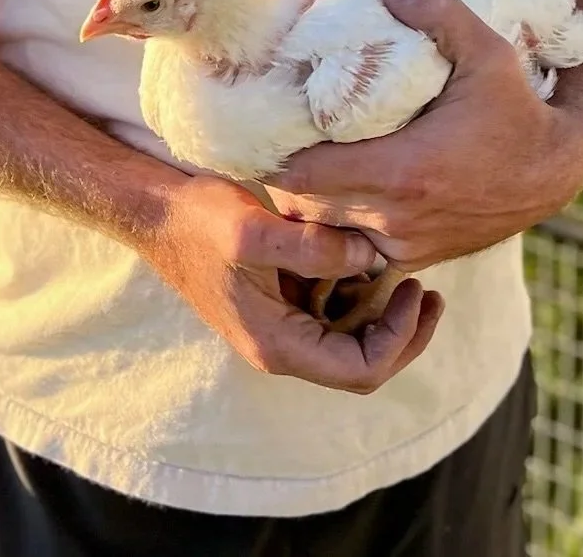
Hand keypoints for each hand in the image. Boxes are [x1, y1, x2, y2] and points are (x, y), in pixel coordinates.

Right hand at [139, 173, 443, 392]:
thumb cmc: (198, 220)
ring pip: (346, 338)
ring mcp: (276, 326)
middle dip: (402, 332)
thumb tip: (372, 258)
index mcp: (278, 344)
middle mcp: (279, 346)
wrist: (153, 212)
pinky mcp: (273, 303)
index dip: (401, 338)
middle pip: (360, 363)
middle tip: (428, 290)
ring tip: (404, 273)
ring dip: (379, 313)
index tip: (417, 290)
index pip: (361, 370)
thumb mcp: (256, 228)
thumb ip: (316, 247)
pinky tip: (363, 260)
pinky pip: (326, 312)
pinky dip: (352, 293)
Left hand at [264, 0, 582, 272]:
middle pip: (303, 205)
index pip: (304, 174)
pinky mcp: (413, 256)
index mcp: (402, 171)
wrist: (554, 172)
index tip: (257, 127)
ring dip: (303, 203)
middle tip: (263, 139)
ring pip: (324, 232)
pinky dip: (334, 226)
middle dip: (279, 175)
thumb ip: (440, 14)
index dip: (272, 154)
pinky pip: (353, 248)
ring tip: (289, 163)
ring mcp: (403, 243)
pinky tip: (327, 195)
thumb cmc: (516, 110)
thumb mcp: (489, 52)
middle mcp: (396, 216)